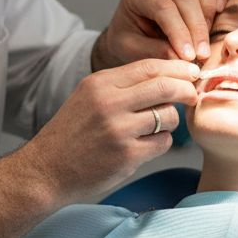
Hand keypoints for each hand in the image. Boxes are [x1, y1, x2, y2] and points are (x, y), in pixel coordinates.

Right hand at [24, 58, 200, 202]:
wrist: (44, 170)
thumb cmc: (71, 134)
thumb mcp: (88, 97)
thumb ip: (122, 85)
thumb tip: (168, 76)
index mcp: (100, 83)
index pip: (149, 66)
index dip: (176, 68)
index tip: (192, 72)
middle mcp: (109, 102)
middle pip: (165, 87)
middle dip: (186, 90)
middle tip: (193, 95)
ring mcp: (118, 129)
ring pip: (168, 116)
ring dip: (169, 122)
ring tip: (154, 128)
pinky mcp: (127, 155)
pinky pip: (163, 142)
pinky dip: (160, 143)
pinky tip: (145, 146)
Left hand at [93, 0, 229, 68]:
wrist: (133, 32)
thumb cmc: (129, 40)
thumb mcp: (131, 50)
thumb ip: (153, 52)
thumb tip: (181, 58)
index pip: (163, 8)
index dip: (179, 32)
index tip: (189, 56)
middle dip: (196, 28)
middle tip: (201, 55)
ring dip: (209, 8)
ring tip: (207, 35)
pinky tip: (218, 14)